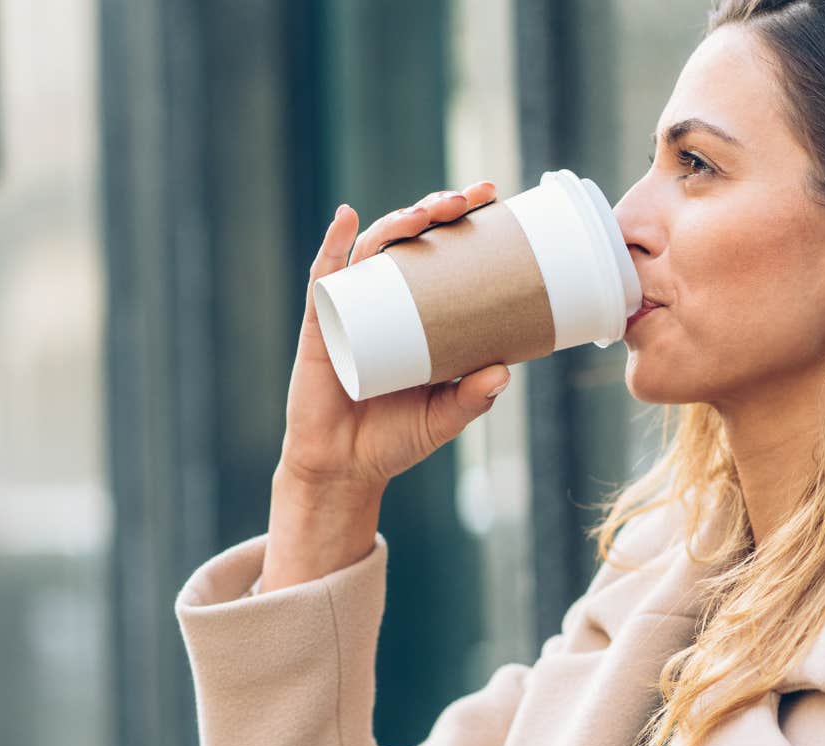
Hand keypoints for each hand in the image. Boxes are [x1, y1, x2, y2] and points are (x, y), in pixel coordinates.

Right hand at [278, 180, 508, 496]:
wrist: (343, 468)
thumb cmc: (396, 440)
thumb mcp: (444, 418)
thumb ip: (472, 398)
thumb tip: (504, 372)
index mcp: (418, 313)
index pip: (443, 253)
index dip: (463, 221)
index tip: (490, 197)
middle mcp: (385, 299)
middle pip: (410, 239)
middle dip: (437, 209)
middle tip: (468, 199)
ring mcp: (351, 306)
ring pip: (373, 250)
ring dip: (397, 221)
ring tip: (424, 214)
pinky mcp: (320, 324)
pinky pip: (324, 276)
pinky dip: (333, 244)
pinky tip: (347, 218)